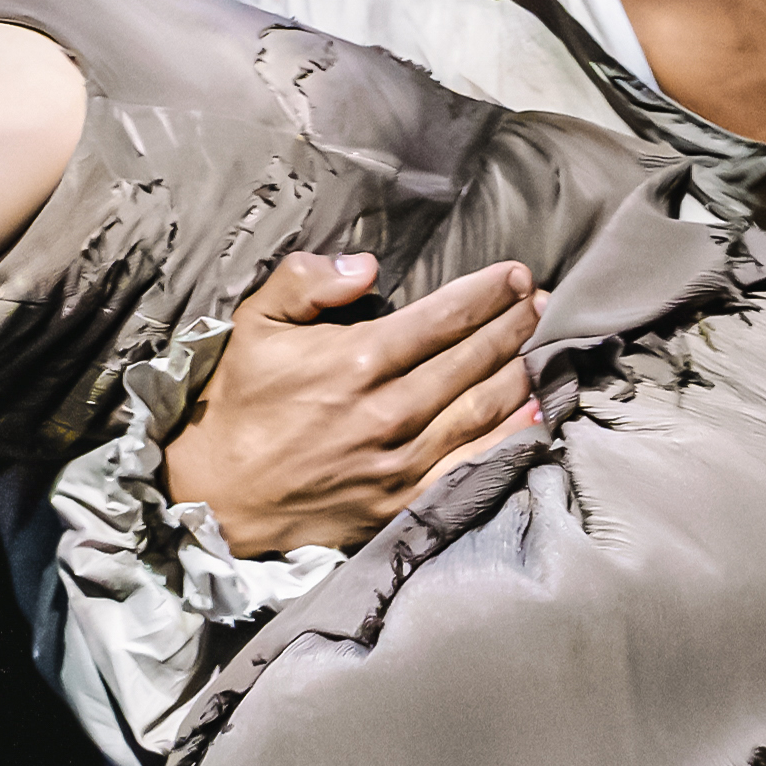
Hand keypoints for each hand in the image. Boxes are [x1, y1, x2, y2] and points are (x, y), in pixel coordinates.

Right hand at [158, 250, 543, 558]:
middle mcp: (387, 410)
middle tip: (544, 301)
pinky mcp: (404, 500)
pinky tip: (536, 412)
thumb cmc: (240, 402)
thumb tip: (366, 265)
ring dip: (521, 371)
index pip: (443, 317)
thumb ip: (305, 281)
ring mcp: (400, 460)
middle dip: (515, 324)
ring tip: (545, 343)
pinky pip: (472, 464)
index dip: (487, 292)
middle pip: (472, 358)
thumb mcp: (255, 325)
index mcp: (356, 360)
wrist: (220, 494)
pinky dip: (511, 436)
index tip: (516, 274)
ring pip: (482, 407)